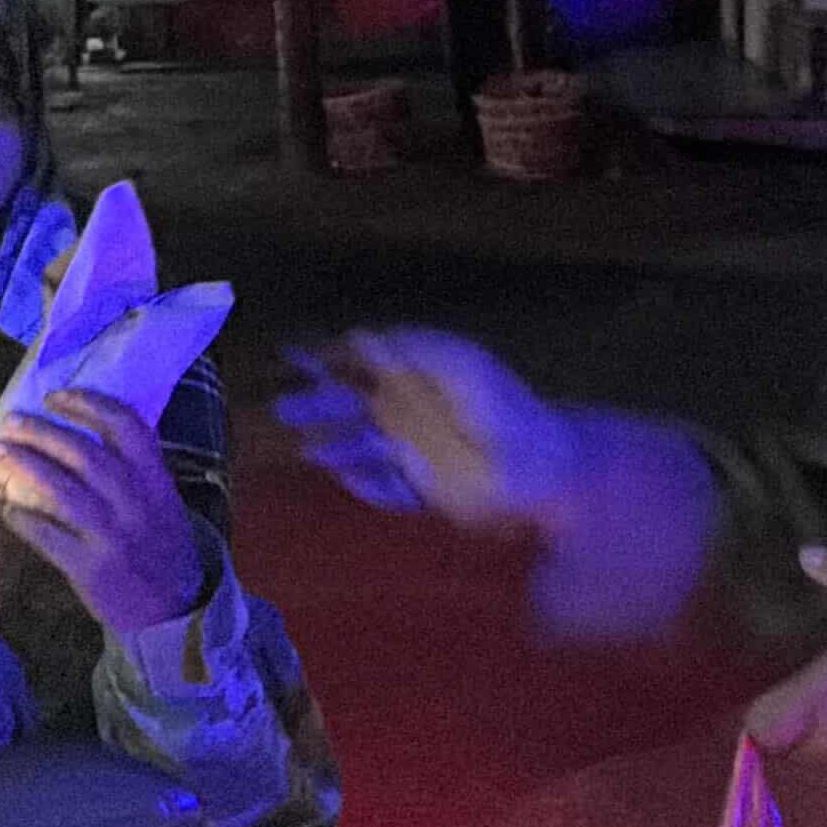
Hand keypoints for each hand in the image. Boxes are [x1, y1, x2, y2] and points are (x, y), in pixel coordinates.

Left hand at [0, 389, 209, 631]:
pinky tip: (8, 509)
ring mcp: (112, 535)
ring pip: (61, 490)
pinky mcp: (90, 567)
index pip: (126, 427)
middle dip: (43, 432)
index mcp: (156, 480)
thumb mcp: (162, 502)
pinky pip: (47, 535)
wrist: (173, 610)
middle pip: (84, 453)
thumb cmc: (160, 547)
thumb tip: (79, 432)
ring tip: (1, 451)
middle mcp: (135, 503)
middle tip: (13, 420)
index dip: (89, 405)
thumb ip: (134, 471)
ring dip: (26, 465)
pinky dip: (23, 518)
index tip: (56, 397)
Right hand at [271, 328, 580, 529]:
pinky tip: (345, 474)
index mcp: (422, 373)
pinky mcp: (426, 490)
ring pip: (364, 447)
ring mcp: (419, 453)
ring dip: (334, 446)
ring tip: (308, 448)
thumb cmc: (501, 406)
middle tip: (285, 408)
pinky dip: (365, 482)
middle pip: (356, 406)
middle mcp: (416, 412)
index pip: (366, 363)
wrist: (541, 467)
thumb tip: (356, 337)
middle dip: (321, 405)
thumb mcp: (451, 363)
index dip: (331, 360)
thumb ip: (403, 349)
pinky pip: (385, 487)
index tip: (294, 357)